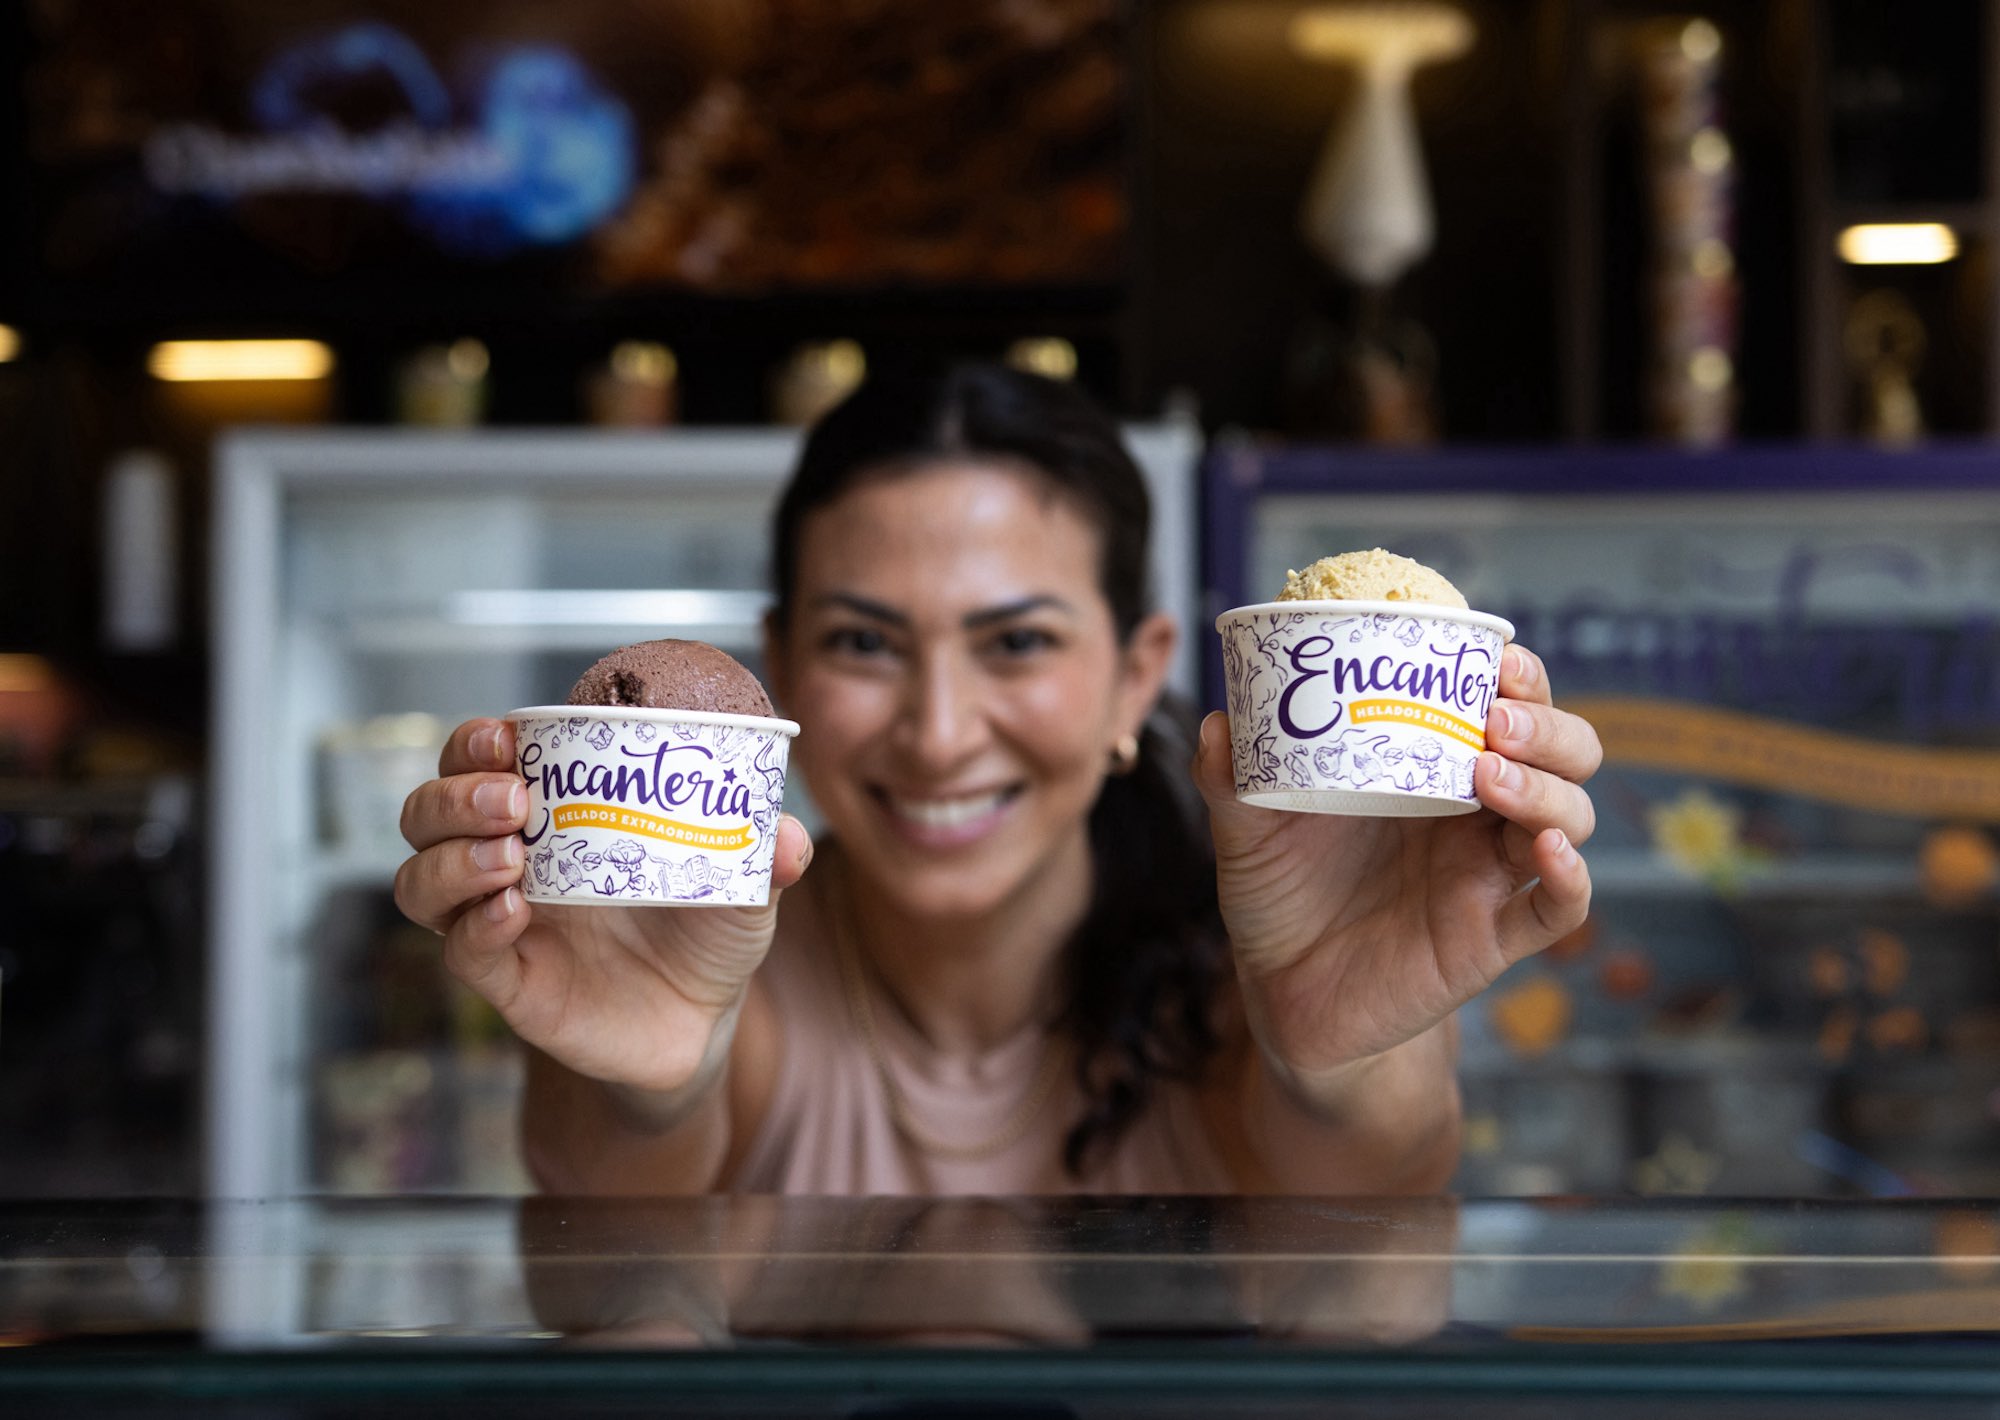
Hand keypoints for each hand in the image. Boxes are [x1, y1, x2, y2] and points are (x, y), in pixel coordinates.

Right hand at [394, 717, 811, 1093]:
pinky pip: (461, 953)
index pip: (480, 760)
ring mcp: (504, 923)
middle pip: (428, 812)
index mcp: (556, 813)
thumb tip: (788, 836)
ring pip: (422, 881)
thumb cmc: (709, 928)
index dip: (475, 741)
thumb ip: (765, 854)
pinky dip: (476, 928)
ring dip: (452, 859)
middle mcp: (512, 860)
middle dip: (454, 795)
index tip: (506, 734)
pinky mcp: (510, 984)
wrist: (705, 1021)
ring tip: (511, 858)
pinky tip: (512, 913)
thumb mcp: (744, 883)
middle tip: (513, 800)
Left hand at [1192, 644, 1597, 1086]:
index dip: (1517, 675)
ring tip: (1490, 775)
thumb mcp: (1248, 831)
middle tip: (1494, 718)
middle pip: (1564, 753)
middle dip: (1546, 726)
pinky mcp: (1491, 937)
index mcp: (1431, 767)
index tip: (1492, 657)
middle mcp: (1475, 814)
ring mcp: (1490, 874)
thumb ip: (1230, 779)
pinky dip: (1572, 878)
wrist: (1281, 993)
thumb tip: (1218, 721)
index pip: (1507, 703)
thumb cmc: (1279, 894)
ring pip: (1568, 817)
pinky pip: (1559, 908)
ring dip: (1546, 788)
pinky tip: (1548, 852)